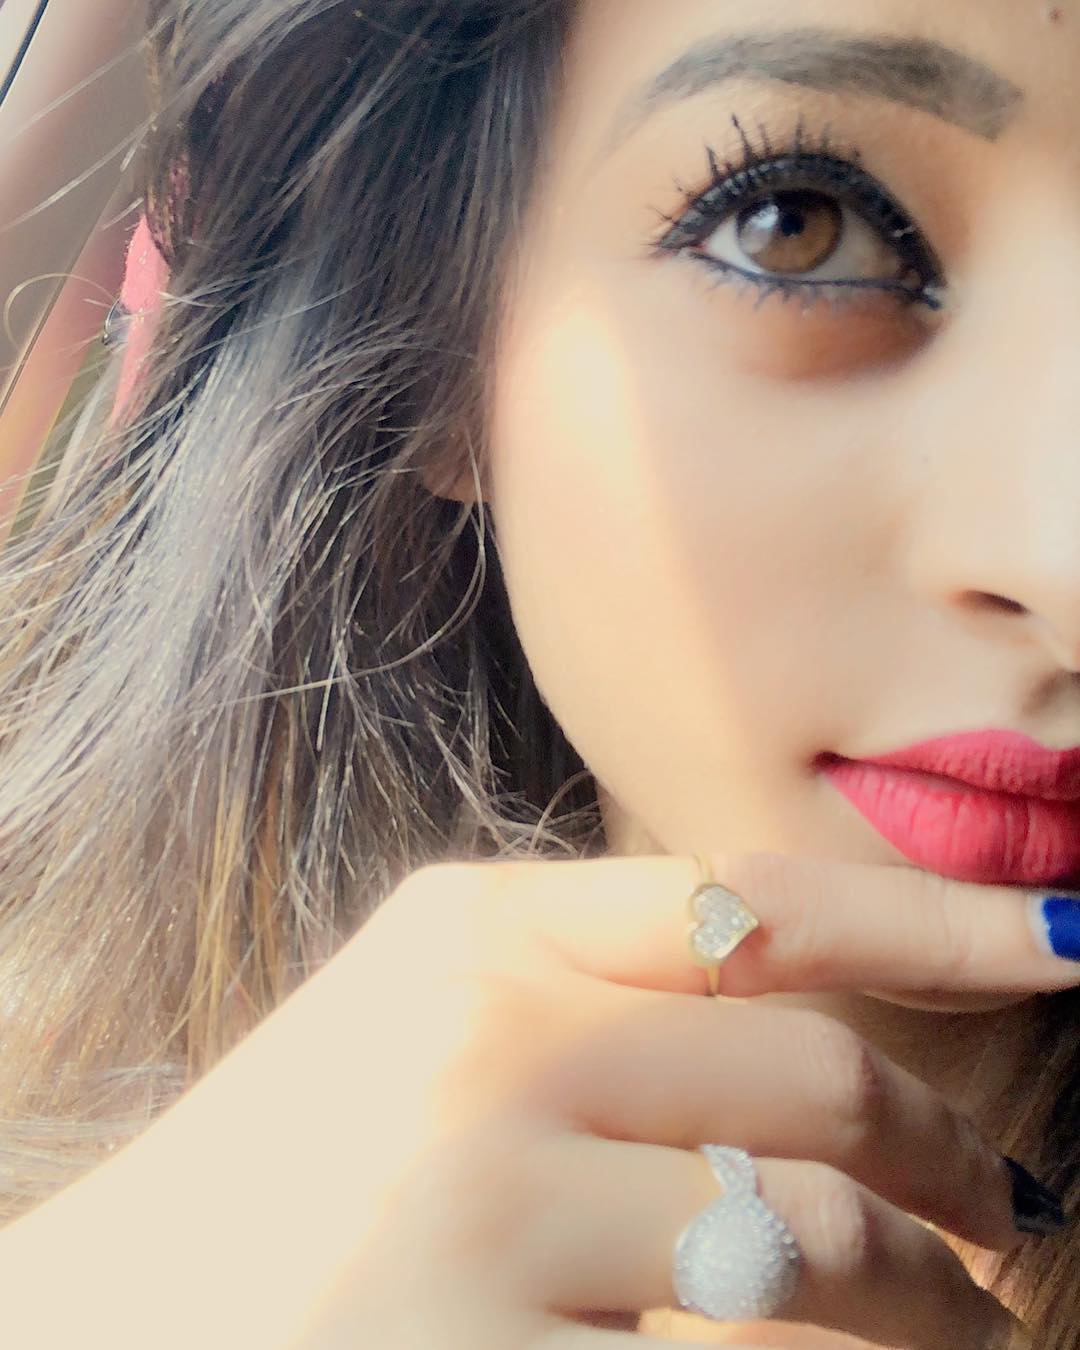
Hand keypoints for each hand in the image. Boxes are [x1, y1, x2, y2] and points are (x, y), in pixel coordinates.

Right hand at [6, 852, 1068, 1348]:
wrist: (113, 1323)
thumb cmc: (294, 1171)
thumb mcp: (418, 1020)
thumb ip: (579, 980)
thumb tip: (807, 1004)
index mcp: (475, 935)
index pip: (756, 900)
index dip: (932, 914)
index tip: (1055, 936)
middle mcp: (488, 1043)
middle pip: (819, 1074)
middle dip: (953, 1152)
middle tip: (1007, 1211)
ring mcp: (488, 1204)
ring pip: (821, 1243)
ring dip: (938, 1301)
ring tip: (969, 1328)